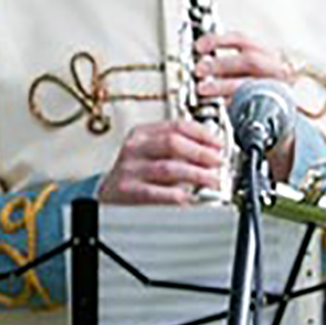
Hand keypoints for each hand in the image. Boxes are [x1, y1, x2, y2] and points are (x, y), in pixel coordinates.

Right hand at [101, 115, 229, 205]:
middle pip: (173, 143)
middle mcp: (135, 148)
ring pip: (168, 167)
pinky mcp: (129, 191)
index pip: (176, 126)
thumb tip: (211, 150)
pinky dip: (178, 196)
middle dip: (201, 152)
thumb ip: (176, 147)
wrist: (107, 196)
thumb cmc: (135, 174)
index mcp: (142, 134)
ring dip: (195, 174)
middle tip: (217, 162)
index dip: (201, 133)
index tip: (217, 143)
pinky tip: (191, 198)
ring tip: (211, 180)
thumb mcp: (150, 152)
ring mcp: (130, 169)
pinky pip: (158, 193)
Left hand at [192, 30, 307, 176]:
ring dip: (223, 85)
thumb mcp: (249, 68)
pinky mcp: (276, 105)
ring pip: (252, 83)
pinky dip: (233, 103)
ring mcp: (278, 86)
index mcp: (267, 53)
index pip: (241, 39)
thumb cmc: (262, 85)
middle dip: (221, 64)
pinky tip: (220, 103)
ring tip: (203, 88)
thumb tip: (201, 62)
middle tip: (199, 70)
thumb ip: (229, 63)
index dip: (217, 40)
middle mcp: (276, 67)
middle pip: (249, 61)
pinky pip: (252, 103)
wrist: (284, 105)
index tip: (199, 47)